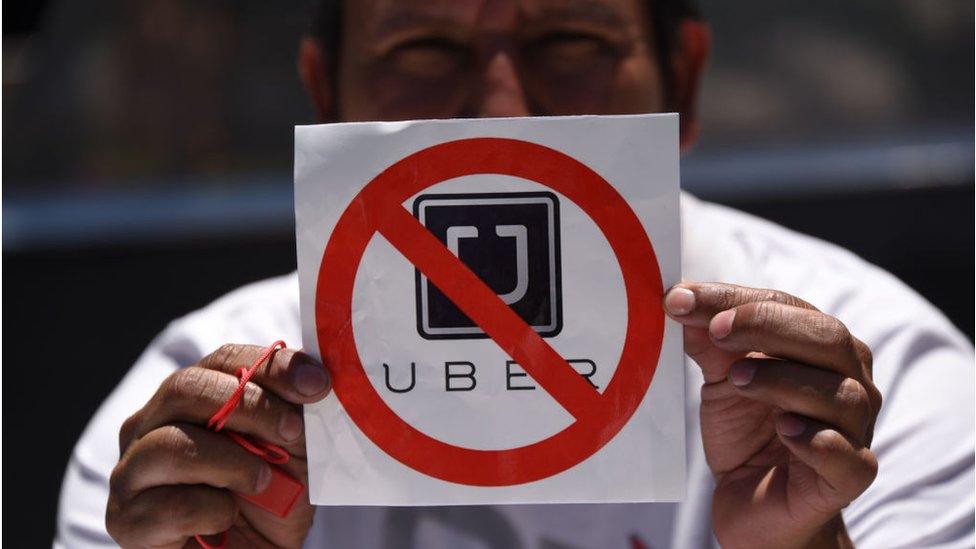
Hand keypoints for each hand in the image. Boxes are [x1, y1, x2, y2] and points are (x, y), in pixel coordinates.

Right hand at [107, 344, 330, 547]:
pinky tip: (226, 520)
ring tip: (263, 482)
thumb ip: (294, 408)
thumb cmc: (271, 499)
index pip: (224, 360)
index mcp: (192, 397)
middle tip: (292, 431)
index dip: (272, 367)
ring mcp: (133, 470)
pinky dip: (213, 511)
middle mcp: (152, 424)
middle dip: (251, 406)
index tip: (317, 385)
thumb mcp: (293, 448)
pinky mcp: (128, 519)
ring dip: (232, 462)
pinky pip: (171, 504)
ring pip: (171, 444)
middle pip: (186, 388)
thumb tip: (311, 376)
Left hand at [665, 282, 880, 547]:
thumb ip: (709, 343)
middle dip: (767, 326)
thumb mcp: (722, 381)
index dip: (735, 299)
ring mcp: (855, 431)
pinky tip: (785, 430)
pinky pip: (846, 455)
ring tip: (738, 380)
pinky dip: (816, 439)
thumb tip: (680, 298)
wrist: (755, 507)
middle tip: (716, 331)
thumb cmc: (748, 434)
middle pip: (827, 338)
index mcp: (820, 348)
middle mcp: (849, 382)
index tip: (682, 299)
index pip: (786, 306)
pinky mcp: (849, 478)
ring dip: (784, 380)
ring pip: (839, 394)